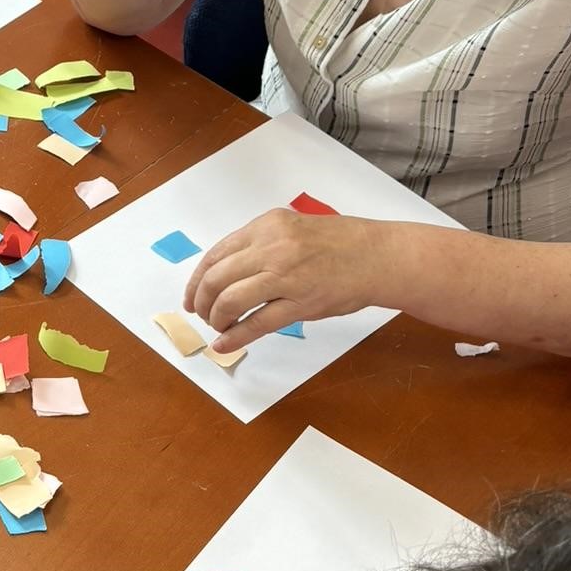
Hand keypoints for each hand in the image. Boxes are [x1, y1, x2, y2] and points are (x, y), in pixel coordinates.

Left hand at [184, 210, 400, 352]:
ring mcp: (286, 276)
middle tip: (203, 315)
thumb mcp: (291, 228)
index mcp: (266, 226)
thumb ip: (259, 245)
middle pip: (216, 278)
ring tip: (218, 327)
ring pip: (231, 300)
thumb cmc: (339, 243)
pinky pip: (256, 323)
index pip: (216, 254)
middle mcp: (272, 247)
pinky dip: (234, 337)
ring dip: (216, 319)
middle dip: (202, 301)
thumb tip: (224, 273)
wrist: (379, 256)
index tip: (192, 297)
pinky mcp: (300, 303)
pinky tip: (224, 344)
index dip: (197, 280)